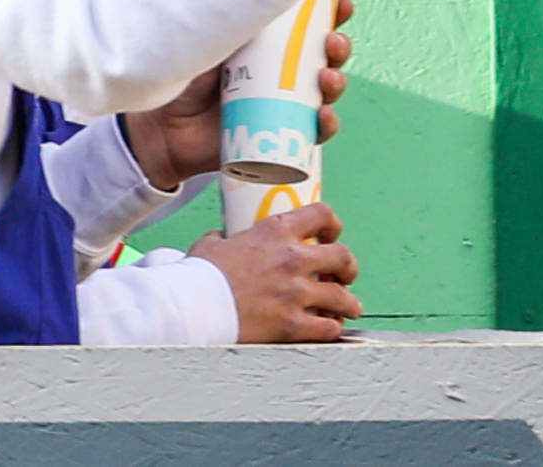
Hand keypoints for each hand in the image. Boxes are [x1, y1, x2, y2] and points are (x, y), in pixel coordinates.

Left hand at [124, 0, 353, 189]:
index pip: (307, 22)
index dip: (331, 11)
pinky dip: (325, 125)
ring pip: (324, 92)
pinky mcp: (279, 135)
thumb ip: (225, 13)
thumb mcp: (205, 37)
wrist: (161, 128)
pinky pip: (312, 132)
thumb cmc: (181, 76)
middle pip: (324, 55)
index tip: (340, 3)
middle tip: (332, 44)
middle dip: (338, 47)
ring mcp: (282, 103)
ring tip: (327, 79)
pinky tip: (323, 117)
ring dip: (336, 83)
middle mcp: (280, 70)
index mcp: (267, 41)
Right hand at [188, 203, 361, 342]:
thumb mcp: (213, 243)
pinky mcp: (293, 325)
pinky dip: (333, 328)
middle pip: (343, 257)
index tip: (331, 235)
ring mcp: (296, 293)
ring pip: (343, 297)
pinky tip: (330, 328)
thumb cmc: (200, 276)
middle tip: (345, 275)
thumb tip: (224, 238)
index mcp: (276, 231)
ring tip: (348, 307)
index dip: (333, 224)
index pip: (322, 214)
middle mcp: (293, 259)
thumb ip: (227, 237)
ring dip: (349, 303)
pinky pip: (329, 328)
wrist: (193, 308)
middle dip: (349, 267)